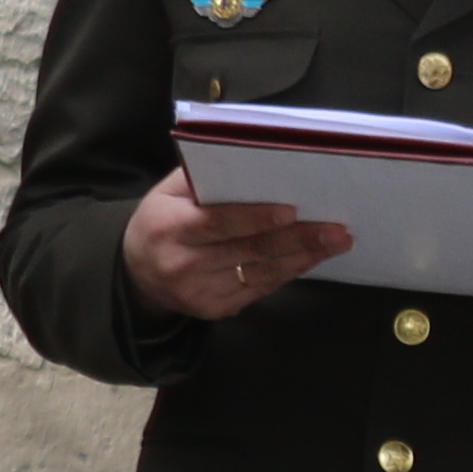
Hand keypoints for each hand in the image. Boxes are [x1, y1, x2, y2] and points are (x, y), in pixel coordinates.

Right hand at [125, 171, 349, 322]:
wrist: (137, 272)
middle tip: (335, 229)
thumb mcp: (168, 193)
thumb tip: (252, 162)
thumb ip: (204, 177)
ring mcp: (198, 291)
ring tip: (335, 242)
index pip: (218, 222)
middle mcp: (182, 263)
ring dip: (303, 257)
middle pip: (249, 250)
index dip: (256, 218)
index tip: (291, 212)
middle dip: (297, 239)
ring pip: (261, 273)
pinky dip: (289, 271)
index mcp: (168, 228)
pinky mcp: (214, 309)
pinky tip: (311, 257)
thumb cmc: (163, 221)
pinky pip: (260, 288)